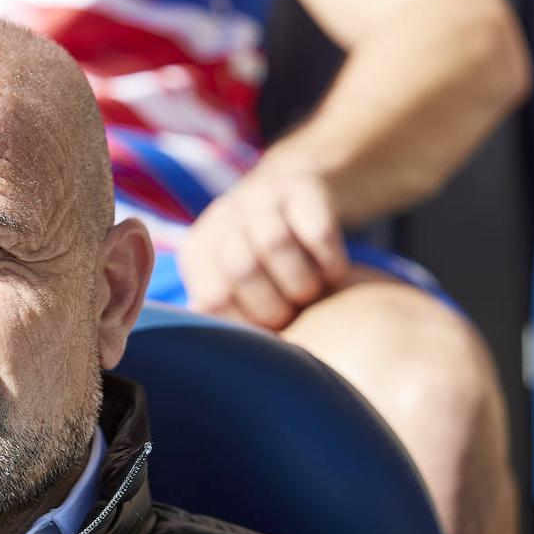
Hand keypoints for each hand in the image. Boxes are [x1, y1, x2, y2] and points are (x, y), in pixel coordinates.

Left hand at [179, 170, 348, 330]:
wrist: (308, 192)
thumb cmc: (271, 260)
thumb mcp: (236, 283)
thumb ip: (224, 312)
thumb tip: (217, 347)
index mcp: (199, 250)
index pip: (211, 300)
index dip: (246, 325)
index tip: (268, 331)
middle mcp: (222, 218)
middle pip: (242, 270)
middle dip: (275, 307)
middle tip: (294, 313)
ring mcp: (261, 196)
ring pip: (276, 246)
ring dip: (302, 283)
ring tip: (313, 294)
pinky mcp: (305, 186)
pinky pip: (318, 231)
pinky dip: (331, 261)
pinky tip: (334, 273)